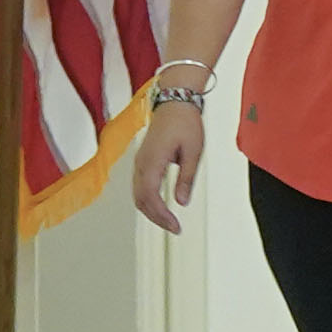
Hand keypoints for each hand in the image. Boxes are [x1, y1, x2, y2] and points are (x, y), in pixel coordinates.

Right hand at [130, 102, 205, 235]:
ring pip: (138, 195)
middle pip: (141, 200)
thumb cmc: (185, 123)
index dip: (161, 215)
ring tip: (169, 221)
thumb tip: (182, 202)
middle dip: (156, 218)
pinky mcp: (142, 161)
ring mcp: (139, 162)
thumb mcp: (194, 152)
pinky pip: (139, 187)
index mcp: (153, 160)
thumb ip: (187, 178)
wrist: (174, 103)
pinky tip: (161, 207)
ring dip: (151, 211)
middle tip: (174, 228)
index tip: (175, 226)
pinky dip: (148, 201)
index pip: (150, 196)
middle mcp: (141, 163)